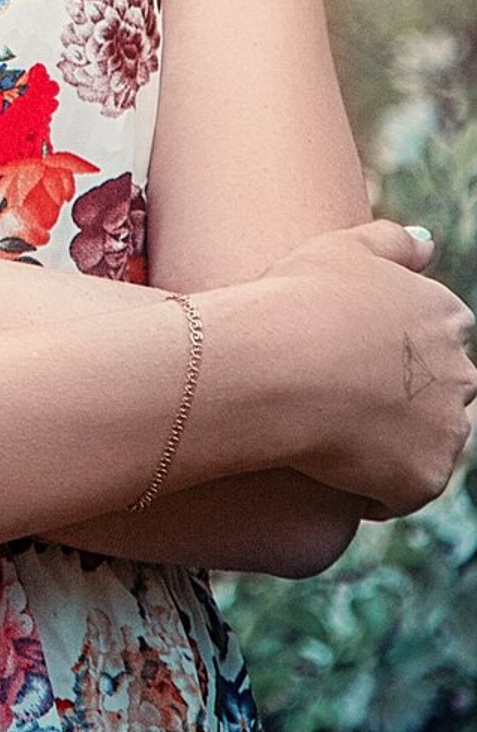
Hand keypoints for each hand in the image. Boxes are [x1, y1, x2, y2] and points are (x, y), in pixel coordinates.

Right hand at [252, 219, 476, 516]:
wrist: (274, 368)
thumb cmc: (298, 299)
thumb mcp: (341, 247)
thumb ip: (393, 242)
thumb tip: (430, 243)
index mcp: (445, 316)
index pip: (442, 333)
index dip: (394, 344)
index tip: (352, 348)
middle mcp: (461, 373)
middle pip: (440, 391)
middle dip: (401, 396)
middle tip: (336, 391)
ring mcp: (448, 431)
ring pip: (425, 441)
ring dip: (389, 441)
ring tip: (325, 428)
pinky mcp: (424, 479)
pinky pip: (401, 489)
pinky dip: (371, 485)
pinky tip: (326, 464)